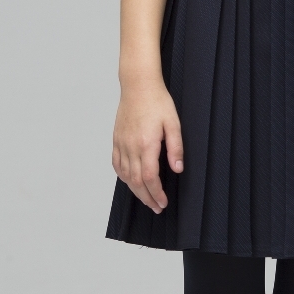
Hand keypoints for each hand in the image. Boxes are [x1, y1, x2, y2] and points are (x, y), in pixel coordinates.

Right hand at [112, 79, 183, 212]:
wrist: (138, 85)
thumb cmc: (158, 101)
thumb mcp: (173, 122)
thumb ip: (175, 147)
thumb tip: (177, 169)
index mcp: (146, 144)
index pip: (149, 178)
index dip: (156, 193)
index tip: (163, 203)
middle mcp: (131, 147)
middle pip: (136, 182)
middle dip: (147, 198)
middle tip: (156, 207)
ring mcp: (121, 143)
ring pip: (125, 176)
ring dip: (135, 191)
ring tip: (146, 199)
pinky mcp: (116, 139)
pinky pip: (117, 164)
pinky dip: (123, 176)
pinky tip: (130, 181)